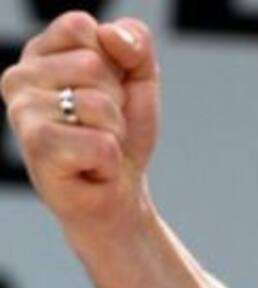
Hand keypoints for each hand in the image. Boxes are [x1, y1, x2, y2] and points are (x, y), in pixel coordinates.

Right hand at [1, 11, 159, 235]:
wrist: (117, 193)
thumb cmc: (120, 135)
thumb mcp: (139, 79)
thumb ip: (135, 43)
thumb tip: (110, 34)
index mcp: (40, 54)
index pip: (82, 26)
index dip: (114, 62)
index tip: (108, 90)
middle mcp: (19, 77)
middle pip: (93, 64)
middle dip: (116, 101)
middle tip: (103, 126)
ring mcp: (22, 112)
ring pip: (98, 104)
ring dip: (114, 131)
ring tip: (97, 144)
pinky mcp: (36, 146)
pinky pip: (101, 142)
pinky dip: (110, 159)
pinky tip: (91, 167)